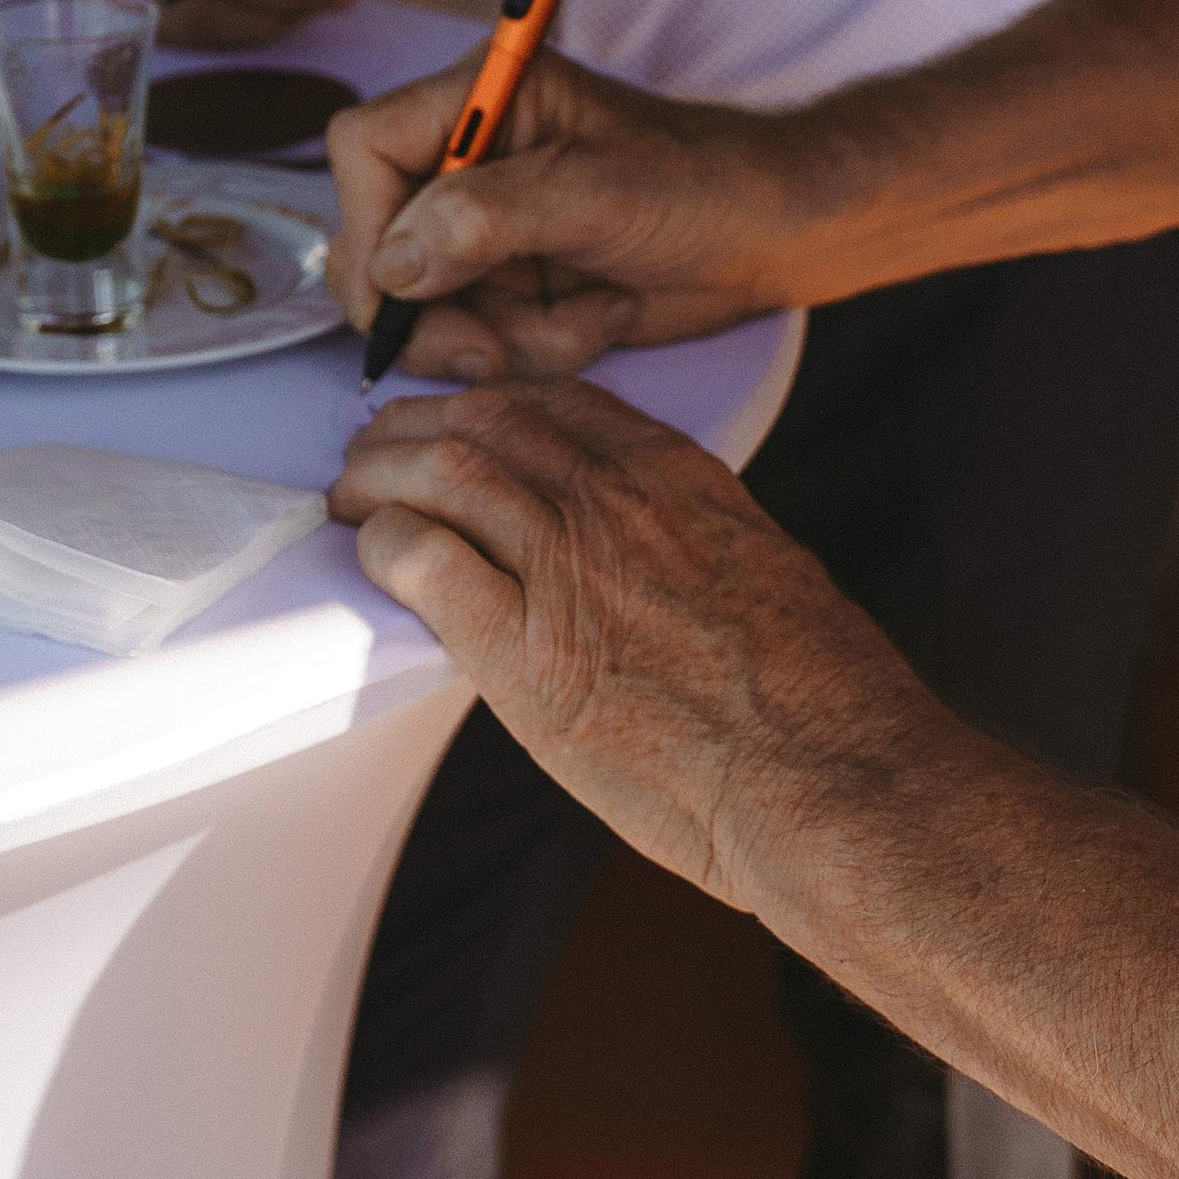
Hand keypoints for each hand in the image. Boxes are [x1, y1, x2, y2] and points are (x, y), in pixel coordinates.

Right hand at [327, 52, 815, 381]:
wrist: (773, 236)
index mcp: (481, 99)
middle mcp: (469, 159)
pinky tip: (601, 317)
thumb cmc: (700, 185)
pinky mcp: (516, 282)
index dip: (367, 223)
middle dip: (435, 310)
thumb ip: (484, 218)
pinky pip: (480, 336)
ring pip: (426, 308)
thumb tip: (391, 264)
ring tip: (583, 317)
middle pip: (376, 245)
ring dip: (501, 336)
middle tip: (492, 345)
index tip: (403, 290)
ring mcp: (488, 227)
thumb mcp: (593, 193)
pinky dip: (536, 346)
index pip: (363, 148)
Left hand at [332, 380, 920, 894]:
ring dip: (381, 476)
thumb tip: (648, 563)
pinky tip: (375, 557)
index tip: (460, 425)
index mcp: (681, 477)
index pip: (558, 401)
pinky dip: (386, 546)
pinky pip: (427, 561)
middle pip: (487, 421)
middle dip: (418, 429)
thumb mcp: (764, 573)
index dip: (491, 406)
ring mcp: (569, 568)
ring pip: (444, 473)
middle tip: (378, 454)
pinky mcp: (526, 653)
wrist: (826, 777)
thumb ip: (692, 546)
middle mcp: (618, 501)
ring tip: (352, 497)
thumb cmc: (818, 700)